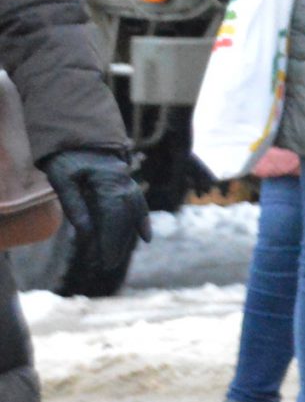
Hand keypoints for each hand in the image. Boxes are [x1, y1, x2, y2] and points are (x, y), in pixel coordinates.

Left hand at [37, 147, 150, 293]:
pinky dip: (142, 221)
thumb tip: (87, 235)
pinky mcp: (127, 184)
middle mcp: (123, 182)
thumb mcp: (62, 181)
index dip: (109, 239)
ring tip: (116, 257)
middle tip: (106, 266)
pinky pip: (139, 205)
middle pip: (124, 218)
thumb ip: (75, 206)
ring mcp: (128, 182)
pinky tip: (145, 237)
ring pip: (133, 214)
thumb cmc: (66, 159)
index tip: (103, 259)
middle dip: (117, 243)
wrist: (76, 136)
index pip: (112, 216)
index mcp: (107, 181)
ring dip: (126, 237)